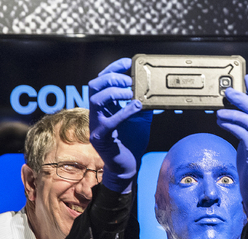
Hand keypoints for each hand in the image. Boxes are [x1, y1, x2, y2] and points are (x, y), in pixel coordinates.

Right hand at [89, 58, 151, 192]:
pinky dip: (123, 112)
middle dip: (112, 78)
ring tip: (131, 92)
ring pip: (96, 99)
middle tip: (130, 81)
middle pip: (94, 85)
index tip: (128, 63)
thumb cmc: (131, 142)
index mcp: (104, 106)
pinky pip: (109, 121)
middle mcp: (97, 113)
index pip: (102, 80)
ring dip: (115, 92)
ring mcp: (96, 125)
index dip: (113, 68)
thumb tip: (153, 90)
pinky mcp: (100, 138)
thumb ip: (142, 103)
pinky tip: (136, 107)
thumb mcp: (140, 118)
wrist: (127, 166)